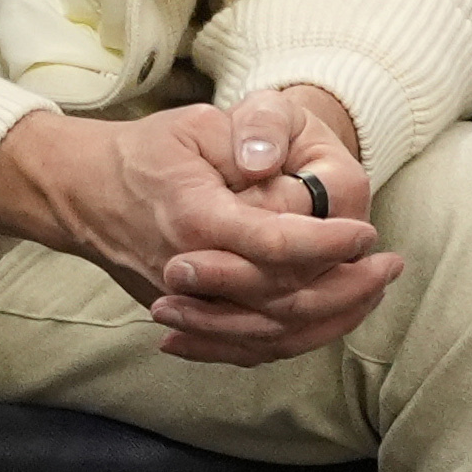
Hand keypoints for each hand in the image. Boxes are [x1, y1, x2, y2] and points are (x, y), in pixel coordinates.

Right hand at [0, 94, 398, 365]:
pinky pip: (244, 348)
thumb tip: (269, 162)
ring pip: (269, 335)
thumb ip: (243, 137)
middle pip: (281, 301)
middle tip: (388, 265)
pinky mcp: (186, 318)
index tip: (366, 233)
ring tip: (371, 294)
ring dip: (329, 320)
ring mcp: (186, 303)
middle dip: (346, 287)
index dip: (328, 244)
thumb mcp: (197, 123)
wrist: (83, 193)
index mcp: (195, 217)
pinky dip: (291, 342)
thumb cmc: (148, 152)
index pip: (274, 245)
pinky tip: (329, 323)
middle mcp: (188, 271)